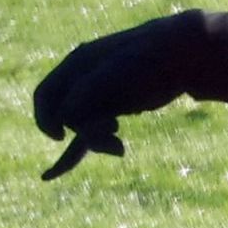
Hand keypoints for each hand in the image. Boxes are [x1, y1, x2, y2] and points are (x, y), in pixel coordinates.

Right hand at [30, 13, 203, 178]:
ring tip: (118, 144)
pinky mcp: (115, 106)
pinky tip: (58, 171)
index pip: (46, 96)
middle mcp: (83, 79)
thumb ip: (83, 96)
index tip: (61, 137)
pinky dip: (89, 145)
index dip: (46, 119)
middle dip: (82, 133)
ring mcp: (99, 94)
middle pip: (65, 116)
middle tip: (113, 133)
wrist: (181, 56)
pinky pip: (93, 129)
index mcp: (77, 65)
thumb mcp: (111, 76)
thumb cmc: (146, 63)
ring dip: (96, 140)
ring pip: (82, 128)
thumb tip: (63, 121)